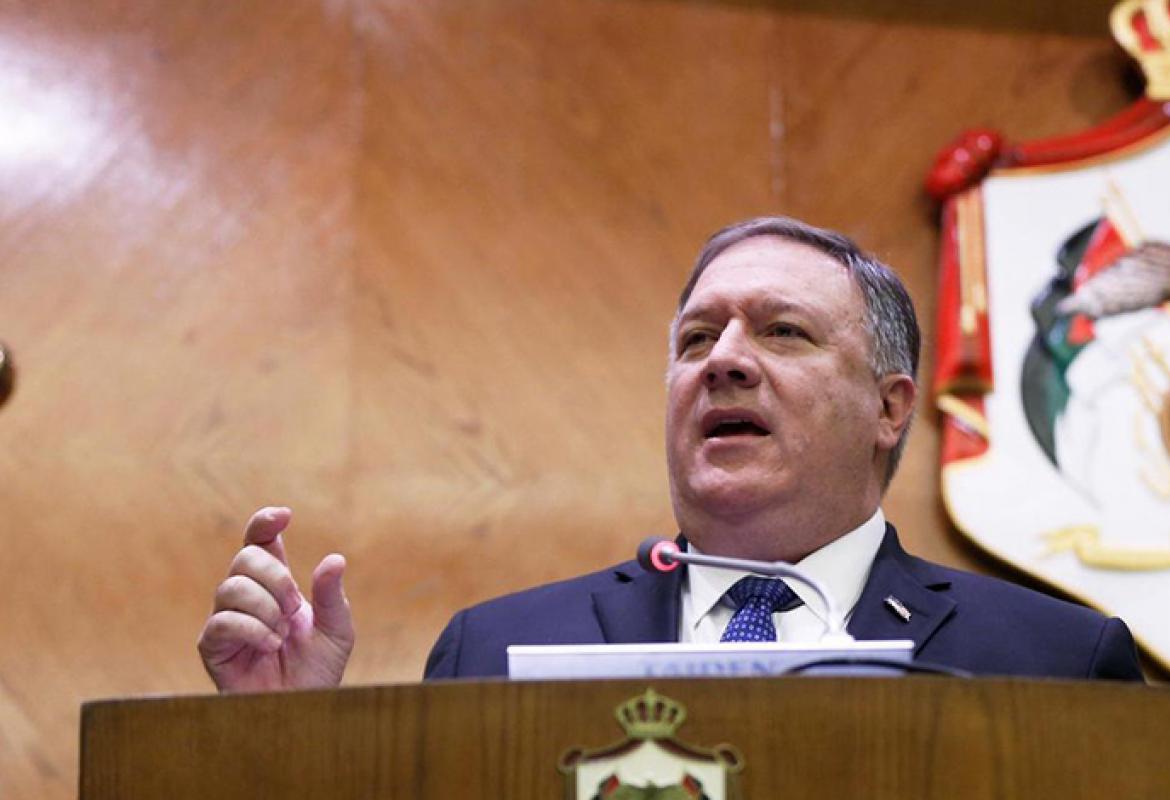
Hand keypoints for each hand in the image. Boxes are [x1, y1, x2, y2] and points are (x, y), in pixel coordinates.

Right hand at [197, 507, 353, 691]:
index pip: (259, 541)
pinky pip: (222, 622)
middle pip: (245, 557)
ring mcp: (227, 618)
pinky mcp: (213, 646)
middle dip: (275, 576)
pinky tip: (270, 644)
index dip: (264, 523)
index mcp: (275, 584)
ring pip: (231, 587)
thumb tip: (335, 559)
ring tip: (282, 633)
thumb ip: (331, 596)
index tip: (284, 517)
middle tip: (294, 605)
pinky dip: (251, 628)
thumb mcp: (336, 629)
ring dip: (265, 606)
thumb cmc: (318, 669)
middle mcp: (247, 595)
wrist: (303, 709)